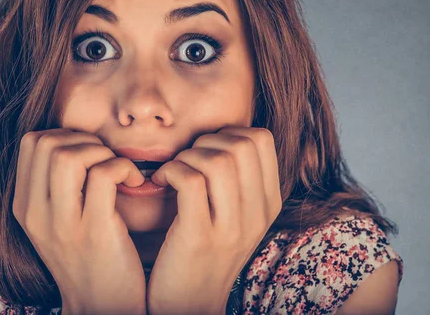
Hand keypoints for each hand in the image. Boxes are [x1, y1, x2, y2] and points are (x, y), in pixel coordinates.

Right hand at [13, 128, 146, 314]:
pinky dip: (125, 168)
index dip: (66, 135)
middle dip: (85, 140)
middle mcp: (36, 214)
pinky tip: (136, 182)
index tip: (90, 150)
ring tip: (119, 171)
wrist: (100, 305)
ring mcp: (63, 225)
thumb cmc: (87, 256)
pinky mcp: (95, 232)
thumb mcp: (56, 222)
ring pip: (71, 156)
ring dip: (103, 152)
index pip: (31, 143)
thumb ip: (55, 185)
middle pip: (48, 143)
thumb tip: (73, 140)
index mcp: (24, 207)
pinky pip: (105, 175)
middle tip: (107, 159)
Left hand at [146, 126, 282, 314]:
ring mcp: (231, 228)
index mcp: (268, 204)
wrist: (189, 304)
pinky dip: (170, 170)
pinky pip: (189, 180)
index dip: (228, 133)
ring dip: (186, 157)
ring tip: (173, 173)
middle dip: (205, 142)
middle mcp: (257, 215)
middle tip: (187, 161)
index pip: (261, 140)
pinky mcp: (199, 238)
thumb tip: (226, 135)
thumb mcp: (236, 217)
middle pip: (240, 144)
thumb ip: (238, 180)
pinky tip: (161, 182)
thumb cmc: (204, 251)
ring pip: (216, 160)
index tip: (207, 150)